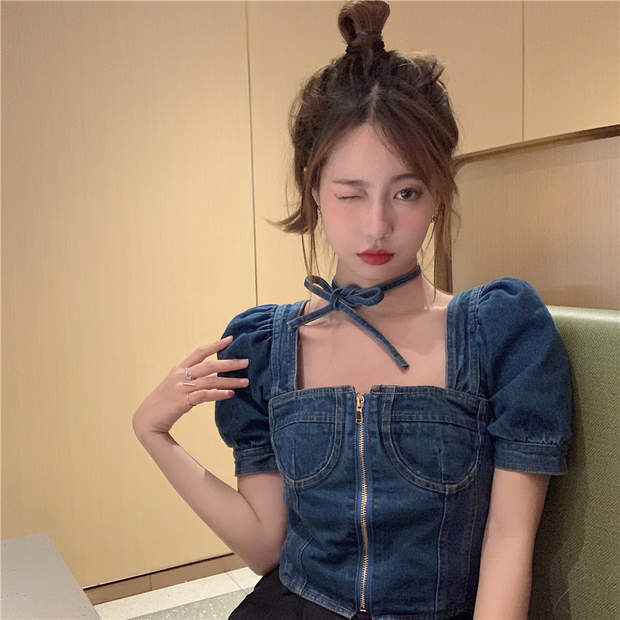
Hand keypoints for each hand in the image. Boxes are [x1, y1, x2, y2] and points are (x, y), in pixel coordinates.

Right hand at [132, 336, 248, 436]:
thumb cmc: (163, 403)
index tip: (230, 339)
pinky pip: (205, 395)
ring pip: (211, 380)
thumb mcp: (175, 385)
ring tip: (245, 382)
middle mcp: (180, 375)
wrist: (146, 420)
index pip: (200, 352)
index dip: (215, 345)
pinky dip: (219, 394)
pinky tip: (230, 395)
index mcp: (179, 368)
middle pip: (210, 365)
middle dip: (230, 363)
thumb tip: (212, 375)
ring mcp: (181, 388)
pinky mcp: (182, 401)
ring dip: (230, 381)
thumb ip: (190, 378)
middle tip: (246, 362)